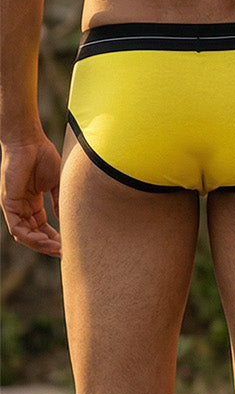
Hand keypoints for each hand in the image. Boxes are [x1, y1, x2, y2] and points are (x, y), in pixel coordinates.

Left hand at [1, 135, 61, 256]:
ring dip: (39, 244)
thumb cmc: (44, 157)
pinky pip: (16, 227)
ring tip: (55, 248)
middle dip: (48, 245)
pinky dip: (29, 236)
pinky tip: (42, 240)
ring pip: (24, 235)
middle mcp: (22, 207)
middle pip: (34, 234)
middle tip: (63, 252)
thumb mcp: (56, 183)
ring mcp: (14, 207)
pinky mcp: (8, 203)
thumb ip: (59, 201)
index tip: (68, 245)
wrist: (30, 142)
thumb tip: (66, 220)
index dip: (54, 237)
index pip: (42, 227)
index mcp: (33, 202)